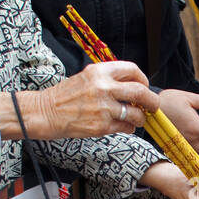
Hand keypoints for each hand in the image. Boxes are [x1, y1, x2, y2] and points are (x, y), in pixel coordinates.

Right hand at [0, 61, 156, 139]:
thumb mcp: (86, 78)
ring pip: (136, 114)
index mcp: (99, 71)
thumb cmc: (66, 96)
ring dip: (140, 118)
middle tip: (153, 107)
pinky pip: (126, 127)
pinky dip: (128, 128)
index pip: (132, 70)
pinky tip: (123, 126)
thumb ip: (109, 79)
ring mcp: (103, 108)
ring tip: (136, 119)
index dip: (143, 79)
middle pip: (141, 92)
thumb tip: (134, 87)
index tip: (144, 86)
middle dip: (152, 101)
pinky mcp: (101, 126)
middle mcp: (103, 87)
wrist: (45, 112)